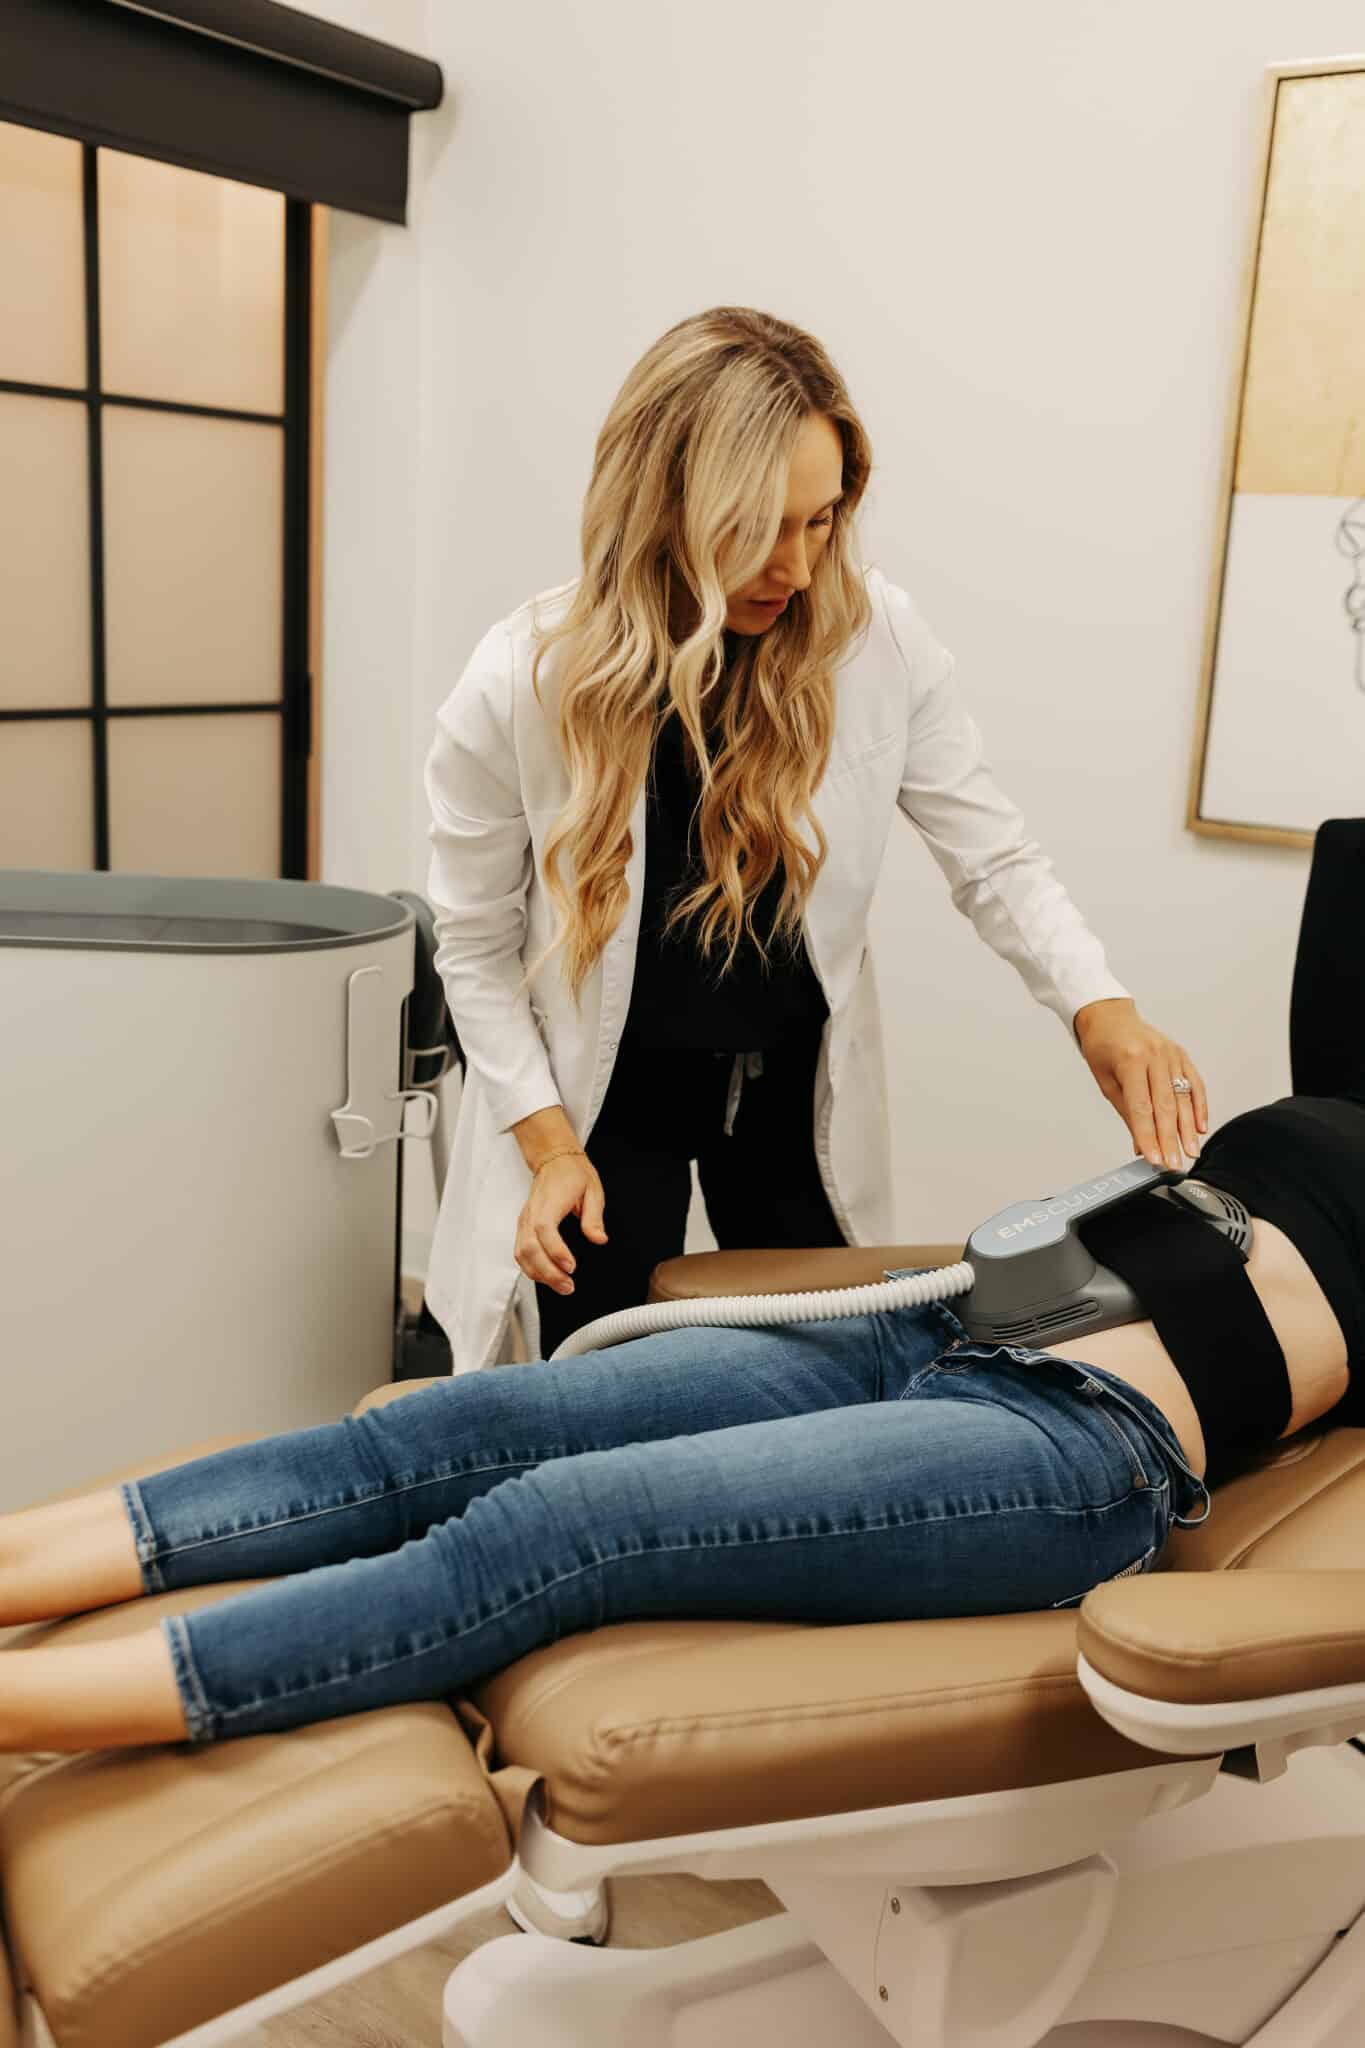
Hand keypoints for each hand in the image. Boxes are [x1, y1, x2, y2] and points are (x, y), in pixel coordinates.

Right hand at [514, 1152, 607, 1293]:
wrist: (554, 1161)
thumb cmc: (573, 1174)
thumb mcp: (593, 1190)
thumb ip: (594, 1217)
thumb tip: (599, 1239)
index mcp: (549, 1202)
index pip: (544, 1229)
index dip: (555, 1251)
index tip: (571, 1267)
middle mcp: (532, 1213)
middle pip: (530, 1248)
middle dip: (548, 1272)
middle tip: (568, 1286)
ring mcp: (524, 1221)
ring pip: (522, 1254)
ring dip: (539, 1274)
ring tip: (561, 1286)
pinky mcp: (523, 1227)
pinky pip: (521, 1252)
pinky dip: (532, 1268)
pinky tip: (547, 1277)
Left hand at [1073, 998, 1207, 1171]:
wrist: (1110, 1017)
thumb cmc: (1103, 1048)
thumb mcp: (1106, 1081)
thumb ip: (1127, 1112)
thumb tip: (1141, 1145)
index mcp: (1130, 1060)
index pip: (1141, 1107)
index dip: (1148, 1136)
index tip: (1154, 1159)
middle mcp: (1155, 1055)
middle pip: (1166, 1105)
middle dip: (1171, 1139)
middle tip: (1174, 1164)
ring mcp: (1171, 1054)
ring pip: (1184, 1097)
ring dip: (1188, 1129)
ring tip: (1190, 1152)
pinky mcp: (1182, 1055)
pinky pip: (1195, 1083)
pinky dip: (1199, 1107)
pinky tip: (1200, 1127)